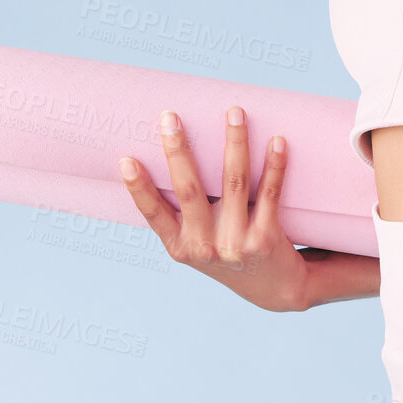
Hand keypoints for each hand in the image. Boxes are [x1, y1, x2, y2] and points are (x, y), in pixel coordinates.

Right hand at [117, 106, 313, 312]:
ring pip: (234, 182)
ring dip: (235, 142)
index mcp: (180, 247)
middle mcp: (205, 247)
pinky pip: (271, 193)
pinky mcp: (266, 238)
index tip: (125, 160)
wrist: (276, 289)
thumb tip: (168, 156)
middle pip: (189, 190)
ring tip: (234, 112)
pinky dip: (275, 164)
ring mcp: (236, 243)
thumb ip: (182, 215)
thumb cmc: (229, 253)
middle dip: (178, 150)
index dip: (138, 188)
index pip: (153, 214)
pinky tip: (276, 140)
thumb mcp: (197, 246)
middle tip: (169, 117)